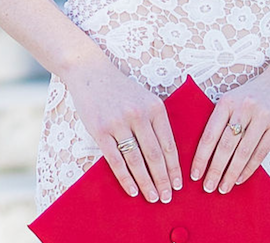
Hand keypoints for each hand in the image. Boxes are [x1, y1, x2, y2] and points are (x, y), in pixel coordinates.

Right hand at [64, 58, 180, 202]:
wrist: (90, 72)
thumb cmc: (120, 89)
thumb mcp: (145, 99)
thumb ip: (155, 122)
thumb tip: (166, 157)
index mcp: (155, 107)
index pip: (169, 144)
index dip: (174, 168)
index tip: (179, 185)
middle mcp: (139, 115)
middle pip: (155, 155)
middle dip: (163, 180)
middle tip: (168, 198)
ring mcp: (118, 123)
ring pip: (137, 160)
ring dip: (146, 182)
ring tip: (153, 198)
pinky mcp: (100, 130)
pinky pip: (116, 160)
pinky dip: (125, 178)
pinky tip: (133, 190)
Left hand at [189, 55, 269, 193]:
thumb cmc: (256, 93)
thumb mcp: (235, 98)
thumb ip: (223, 120)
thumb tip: (207, 153)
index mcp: (227, 101)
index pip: (210, 134)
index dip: (201, 157)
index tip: (194, 175)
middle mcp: (244, 108)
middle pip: (225, 146)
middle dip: (215, 170)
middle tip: (207, 187)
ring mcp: (262, 117)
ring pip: (243, 152)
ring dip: (231, 173)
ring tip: (223, 187)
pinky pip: (260, 153)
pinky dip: (249, 168)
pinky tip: (240, 178)